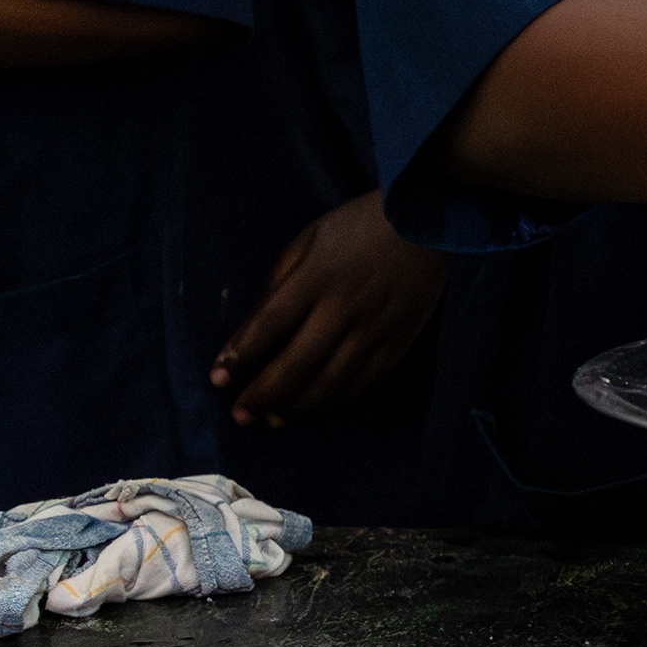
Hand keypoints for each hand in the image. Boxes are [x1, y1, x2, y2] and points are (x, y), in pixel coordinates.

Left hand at [209, 192, 448, 426]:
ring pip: (332, 382)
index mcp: (316, 277)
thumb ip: (281, 280)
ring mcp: (374, 330)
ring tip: (273, 421)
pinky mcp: (398, 343)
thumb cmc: (359, 226)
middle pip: (298, 363)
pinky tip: (316, 408)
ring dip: (298, 407)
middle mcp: (344, 308)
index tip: (218, 377)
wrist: (428, 225)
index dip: (241, 354)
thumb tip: (258, 326)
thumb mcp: (309, 238)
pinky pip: (365, 383)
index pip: (270, 323)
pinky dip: (337, 402)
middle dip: (264, 394)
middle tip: (241, 415)